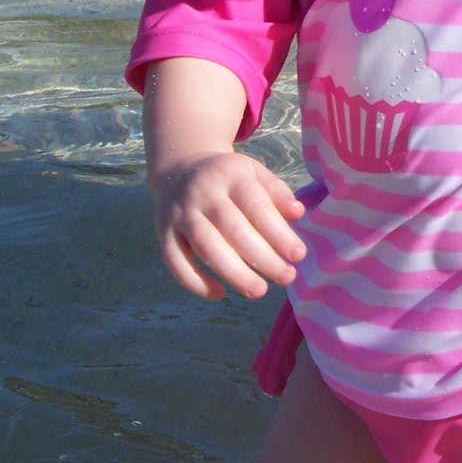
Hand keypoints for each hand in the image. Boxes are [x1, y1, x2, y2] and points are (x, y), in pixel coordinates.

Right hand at [154, 150, 305, 301]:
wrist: (180, 168)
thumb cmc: (228, 179)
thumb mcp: (254, 173)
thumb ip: (276, 192)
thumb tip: (297, 213)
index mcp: (230, 175)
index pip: (256, 206)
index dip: (278, 233)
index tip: (298, 255)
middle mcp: (202, 192)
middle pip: (233, 229)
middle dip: (262, 258)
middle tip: (286, 277)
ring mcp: (180, 213)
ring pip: (206, 246)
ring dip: (233, 273)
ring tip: (258, 291)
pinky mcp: (163, 232)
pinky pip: (175, 261)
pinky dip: (194, 282)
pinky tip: (219, 294)